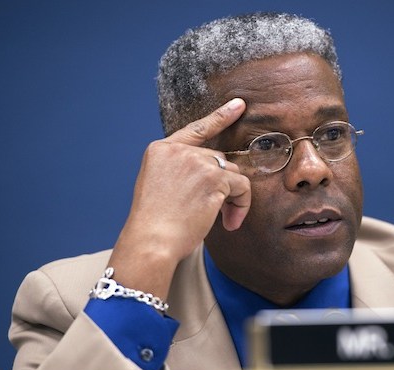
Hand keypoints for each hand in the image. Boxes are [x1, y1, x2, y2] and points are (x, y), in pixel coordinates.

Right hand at [106, 98, 248, 299]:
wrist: (151, 241)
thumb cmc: (155, 224)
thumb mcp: (159, 186)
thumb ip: (181, 171)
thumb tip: (218, 172)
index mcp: (161, 150)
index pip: (196, 129)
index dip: (220, 117)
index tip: (239, 105)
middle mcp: (179, 151)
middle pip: (218, 160)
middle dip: (223, 185)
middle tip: (220, 212)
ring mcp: (196, 161)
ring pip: (232, 173)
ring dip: (233, 197)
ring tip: (224, 220)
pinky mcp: (214, 177)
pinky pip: (242, 187)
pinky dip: (242, 205)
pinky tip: (230, 222)